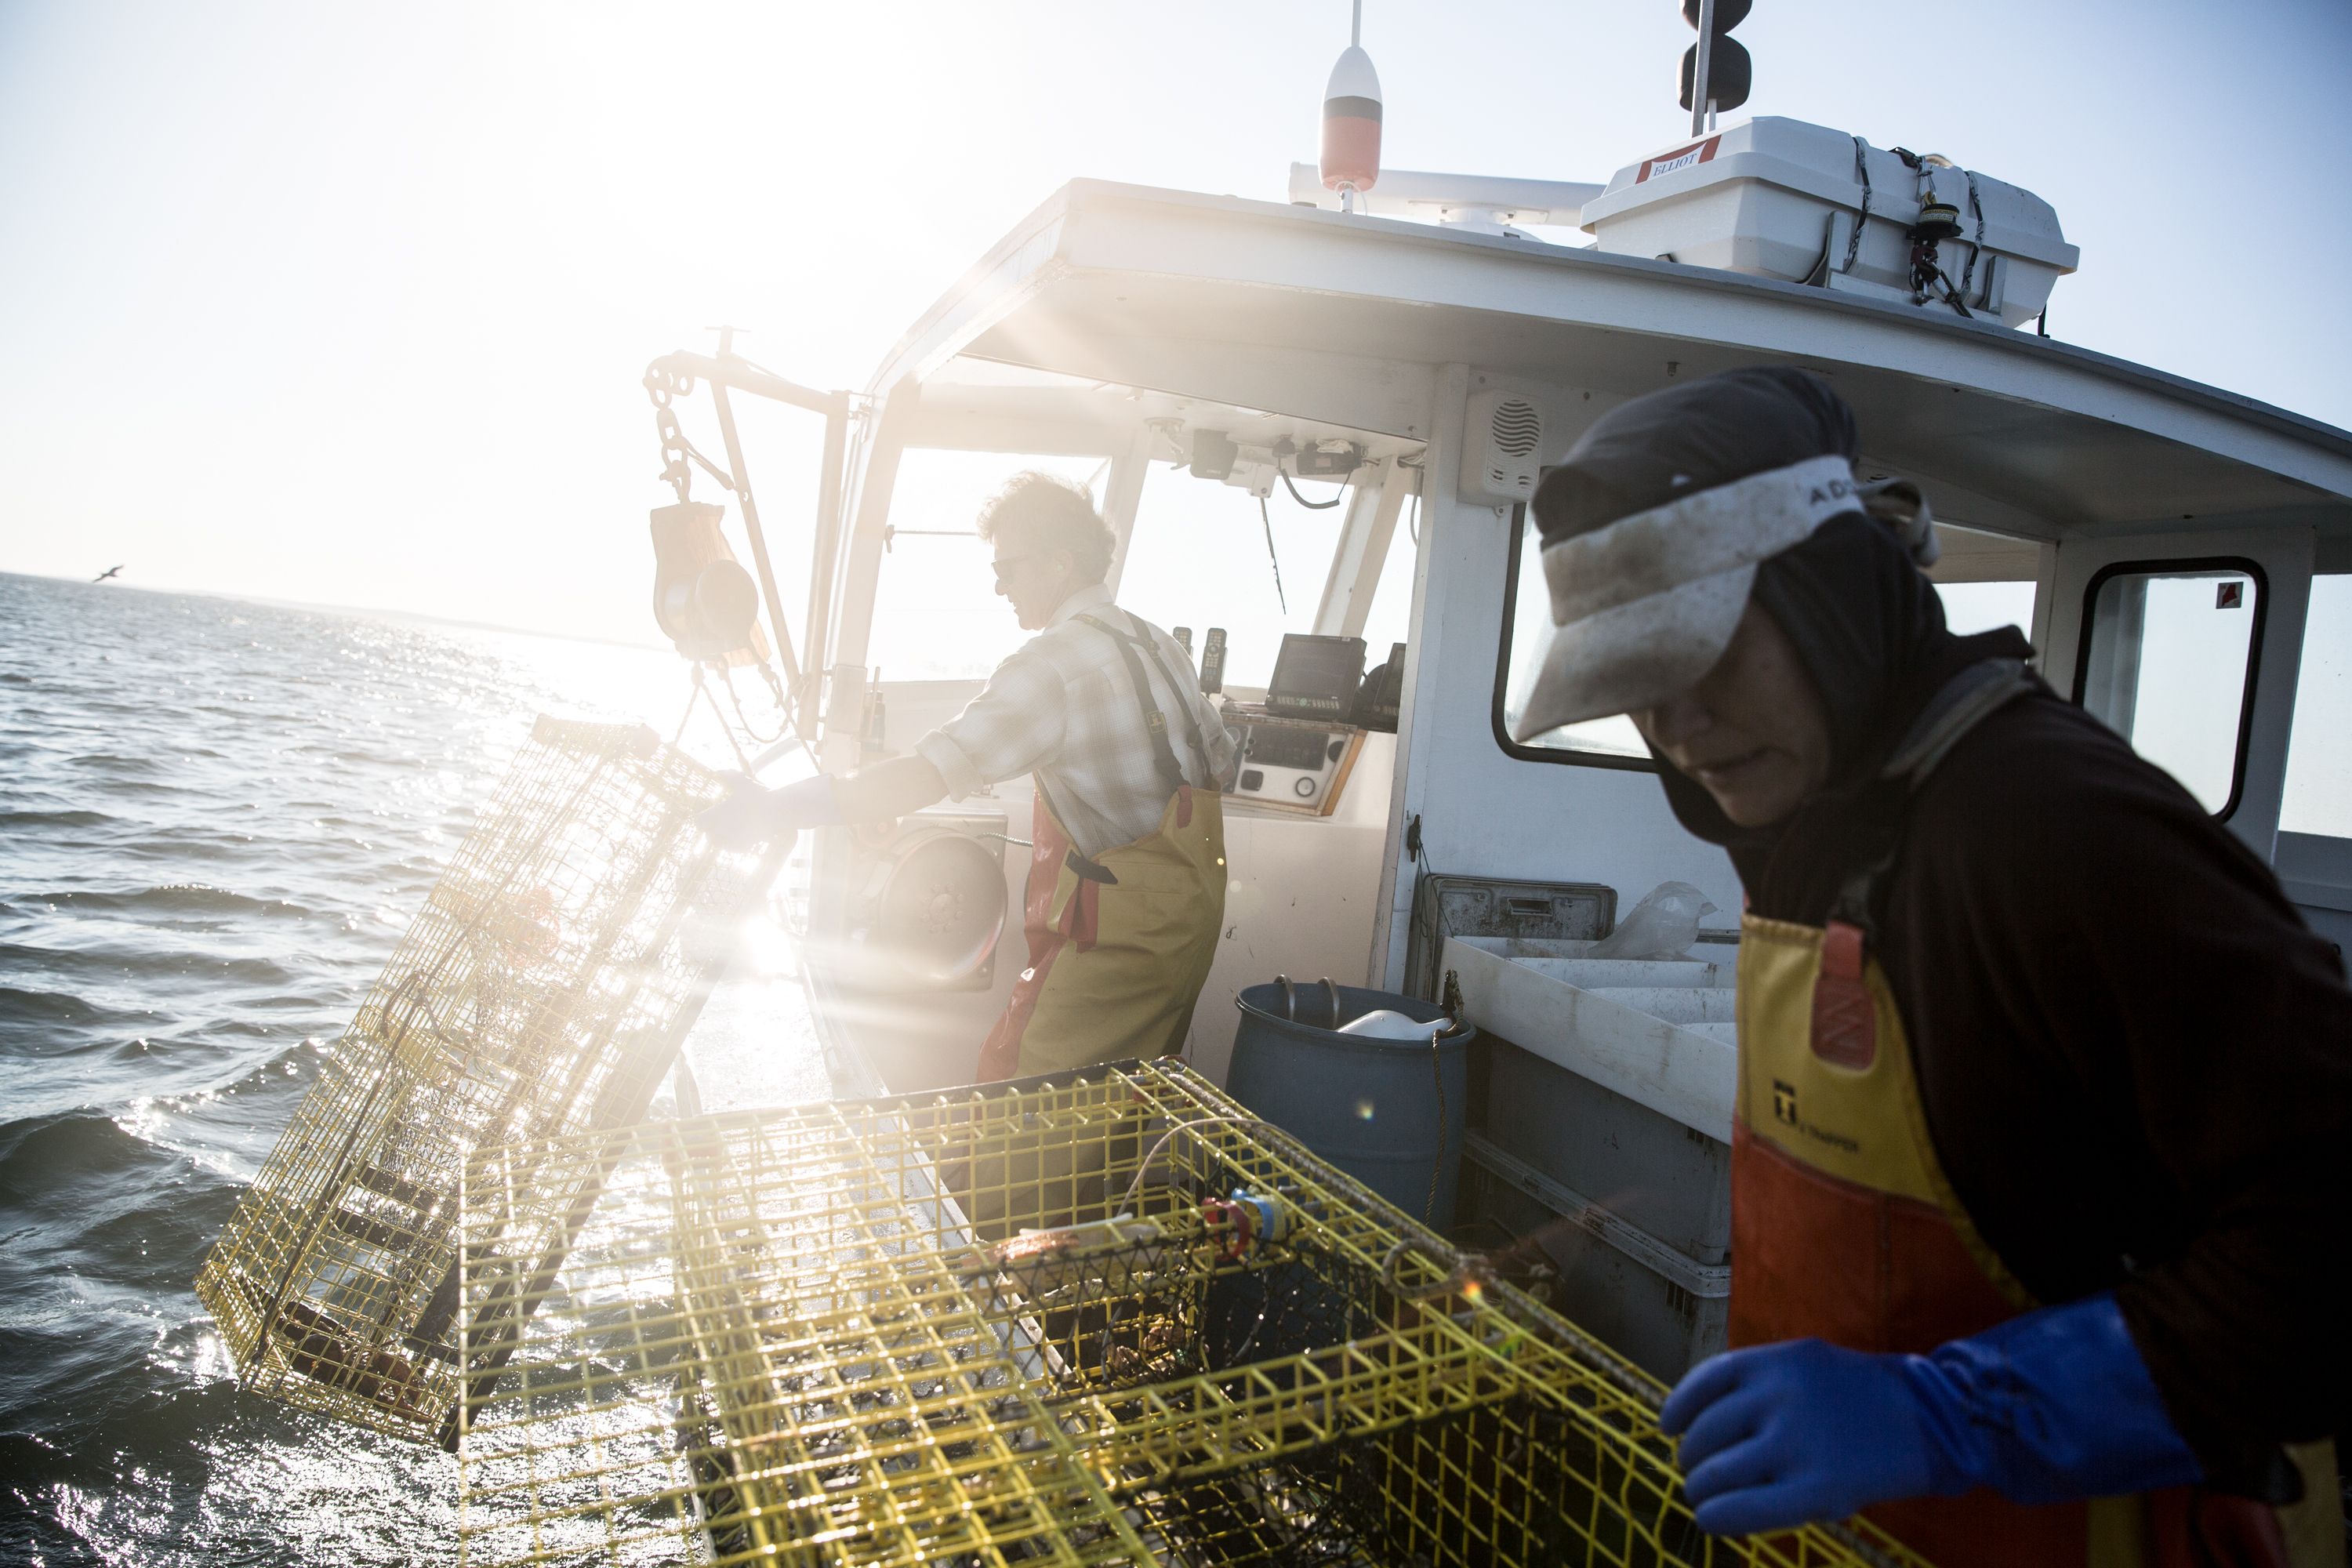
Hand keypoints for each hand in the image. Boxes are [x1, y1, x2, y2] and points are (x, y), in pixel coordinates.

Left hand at [696, 771, 840, 851]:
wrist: (777, 811)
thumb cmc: (758, 795)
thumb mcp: (741, 781)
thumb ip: (727, 776)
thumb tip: (716, 772)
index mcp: (716, 814)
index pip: (699, 822)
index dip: (703, 819)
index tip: (710, 815)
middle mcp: (721, 829)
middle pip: (709, 836)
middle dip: (714, 831)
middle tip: (722, 823)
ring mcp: (733, 840)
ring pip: (721, 844)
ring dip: (724, 839)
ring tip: (732, 830)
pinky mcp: (745, 846)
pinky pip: (735, 849)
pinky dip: (737, 845)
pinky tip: (742, 837)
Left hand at [1659, 1296, 2203, 1536]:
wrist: (1934, 1418)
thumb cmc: (1865, 1395)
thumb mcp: (1808, 1365)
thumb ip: (1759, 1385)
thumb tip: (1698, 1423)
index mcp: (1774, 1361)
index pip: (1704, 1385)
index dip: (1679, 1409)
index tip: (1668, 1428)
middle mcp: (1777, 1397)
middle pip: (1706, 1434)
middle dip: (1695, 1459)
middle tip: (1698, 1473)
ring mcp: (1796, 1443)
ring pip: (1717, 1472)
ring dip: (1702, 1488)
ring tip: (1705, 1496)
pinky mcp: (1817, 1488)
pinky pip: (1746, 1507)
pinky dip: (1719, 1516)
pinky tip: (1710, 1520)